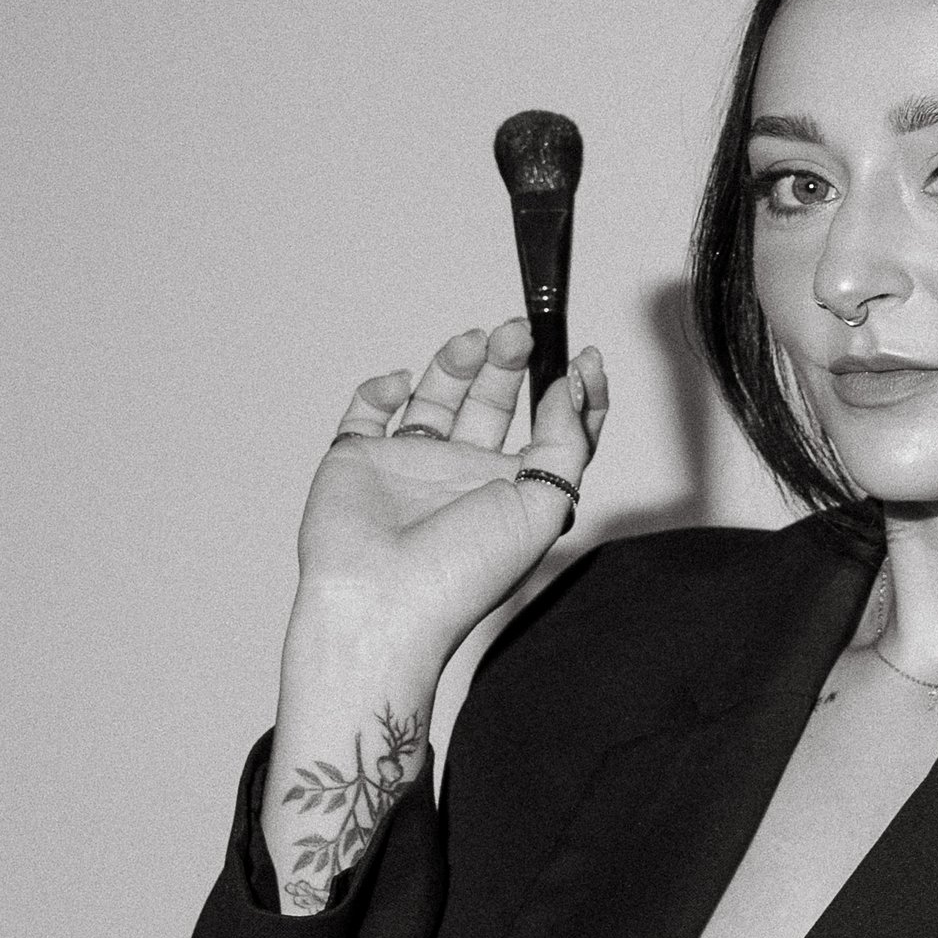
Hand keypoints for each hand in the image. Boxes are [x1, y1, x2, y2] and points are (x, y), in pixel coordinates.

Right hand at [292, 318, 609, 691]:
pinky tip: (400, 386)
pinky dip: (381, 388)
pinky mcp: (356, 461)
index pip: (548, 430)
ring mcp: (408, 467)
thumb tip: (573, 387)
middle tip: (517, 333)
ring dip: (454, 363)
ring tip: (473, 343)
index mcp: (509, 490)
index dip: (569, 393)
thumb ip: (567, 440)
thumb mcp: (544, 503)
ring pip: (433, 398)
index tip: (581, 356)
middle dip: (506, 362)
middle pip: (490, 401)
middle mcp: (461, 476)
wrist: (382, 604)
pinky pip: (365, 413)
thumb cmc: (464, 572)